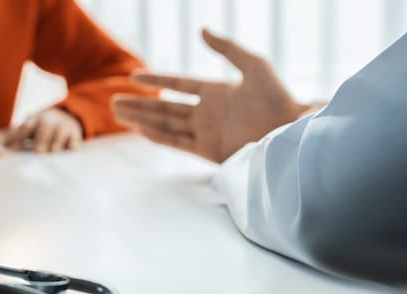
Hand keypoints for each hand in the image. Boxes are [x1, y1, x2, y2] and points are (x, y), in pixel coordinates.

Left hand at [5, 108, 82, 152]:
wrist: (66, 114)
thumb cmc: (41, 125)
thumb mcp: (29, 125)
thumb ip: (16, 135)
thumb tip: (1, 147)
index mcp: (35, 120)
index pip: (26, 127)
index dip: (20, 137)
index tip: (15, 150)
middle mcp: (48, 122)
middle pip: (44, 129)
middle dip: (41, 140)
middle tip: (38, 152)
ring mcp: (62, 126)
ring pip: (60, 132)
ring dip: (57, 141)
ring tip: (53, 151)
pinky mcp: (74, 132)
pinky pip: (75, 137)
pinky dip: (74, 142)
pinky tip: (73, 148)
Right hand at [112, 29, 310, 162]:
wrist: (292, 131)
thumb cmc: (279, 97)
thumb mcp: (255, 65)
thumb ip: (227, 48)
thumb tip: (201, 29)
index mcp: (216, 90)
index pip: (178, 84)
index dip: (156, 80)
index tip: (133, 77)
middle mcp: (207, 112)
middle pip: (165, 107)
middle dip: (140, 104)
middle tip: (114, 101)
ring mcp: (207, 132)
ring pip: (167, 124)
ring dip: (142, 120)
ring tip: (119, 115)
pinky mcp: (210, 151)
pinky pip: (178, 142)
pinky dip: (160, 137)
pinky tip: (142, 132)